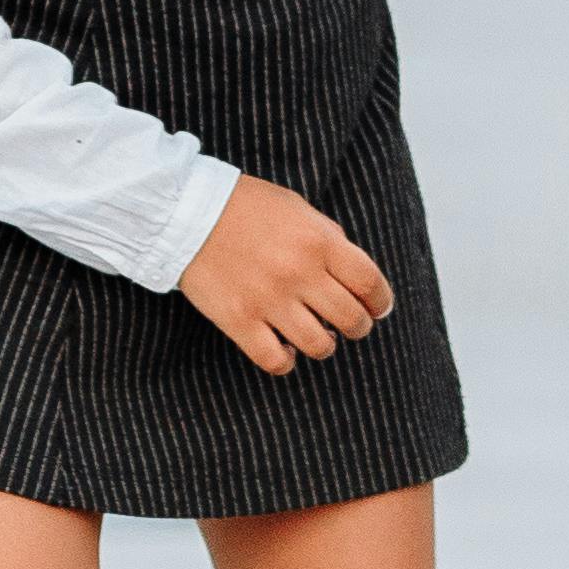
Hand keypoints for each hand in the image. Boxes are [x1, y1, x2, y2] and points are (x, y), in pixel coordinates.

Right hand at [178, 175, 397, 376]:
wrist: (187, 212)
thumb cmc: (246, 207)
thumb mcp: (298, 209)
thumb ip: (328, 238)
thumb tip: (354, 274)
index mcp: (320, 241)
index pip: (370, 283)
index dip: (380, 302)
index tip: (378, 309)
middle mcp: (299, 272)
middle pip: (351, 319)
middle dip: (358, 326)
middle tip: (350, 325)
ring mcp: (269, 300)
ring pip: (319, 345)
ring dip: (325, 344)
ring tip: (318, 336)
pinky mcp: (239, 320)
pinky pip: (276, 360)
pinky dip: (287, 361)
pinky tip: (285, 349)